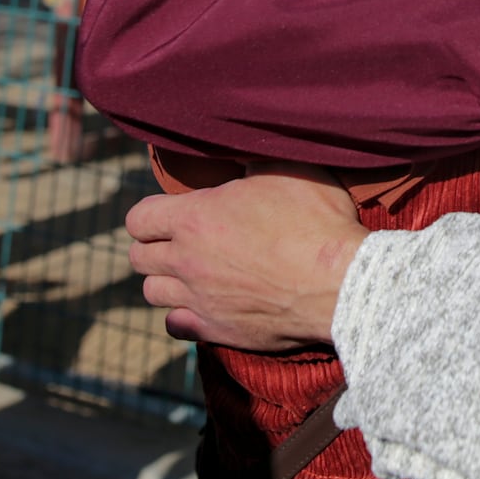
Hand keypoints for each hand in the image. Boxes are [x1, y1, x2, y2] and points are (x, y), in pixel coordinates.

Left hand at [126, 162, 367, 349]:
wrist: (341, 281)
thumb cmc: (317, 221)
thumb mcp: (287, 170)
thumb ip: (250, 161)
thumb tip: (237, 150)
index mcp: (194, 218)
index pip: (138, 218)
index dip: (152, 213)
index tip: (173, 212)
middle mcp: (186, 261)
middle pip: (138, 257)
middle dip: (154, 246)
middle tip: (183, 241)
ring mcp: (198, 299)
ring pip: (152, 293)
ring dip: (167, 280)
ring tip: (193, 272)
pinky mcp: (216, 328)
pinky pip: (174, 326)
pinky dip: (181, 315)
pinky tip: (202, 304)